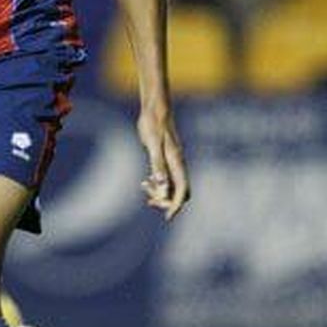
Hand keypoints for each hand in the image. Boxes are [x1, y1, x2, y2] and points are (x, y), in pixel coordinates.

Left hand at [137, 104, 189, 219]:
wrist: (154, 110)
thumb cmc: (154, 124)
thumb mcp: (153, 144)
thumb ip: (157, 164)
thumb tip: (161, 184)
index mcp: (177, 163)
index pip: (182, 190)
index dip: (176, 205)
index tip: (167, 216)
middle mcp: (177, 164)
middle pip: (179, 192)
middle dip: (166, 200)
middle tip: (149, 201)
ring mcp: (172, 162)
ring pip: (171, 186)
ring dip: (159, 192)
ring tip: (144, 186)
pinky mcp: (164, 159)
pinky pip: (164, 178)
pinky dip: (156, 184)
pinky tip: (145, 182)